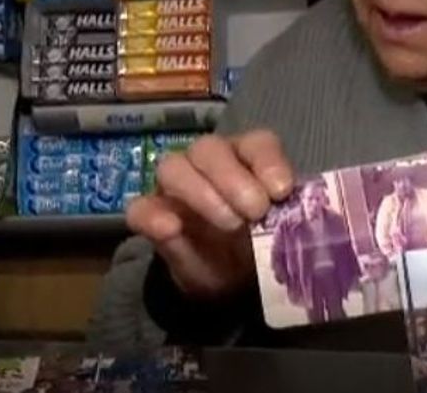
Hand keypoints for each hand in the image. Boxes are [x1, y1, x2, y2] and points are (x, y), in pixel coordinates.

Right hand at [126, 130, 293, 297]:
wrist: (230, 282)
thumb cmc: (260, 245)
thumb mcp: (278, 235)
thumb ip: (286, 218)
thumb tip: (287, 201)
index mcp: (247, 160)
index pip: (256, 143)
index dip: (268, 161)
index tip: (282, 191)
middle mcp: (209, 164)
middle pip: (209, 149)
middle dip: (233, 178)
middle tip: (255, 211)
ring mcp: (175, 188)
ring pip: (173, 167)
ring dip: (200, 192)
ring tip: (229, 224)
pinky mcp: (150, 215)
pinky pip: (140, 207)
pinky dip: (153, 216)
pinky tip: (170, 230)